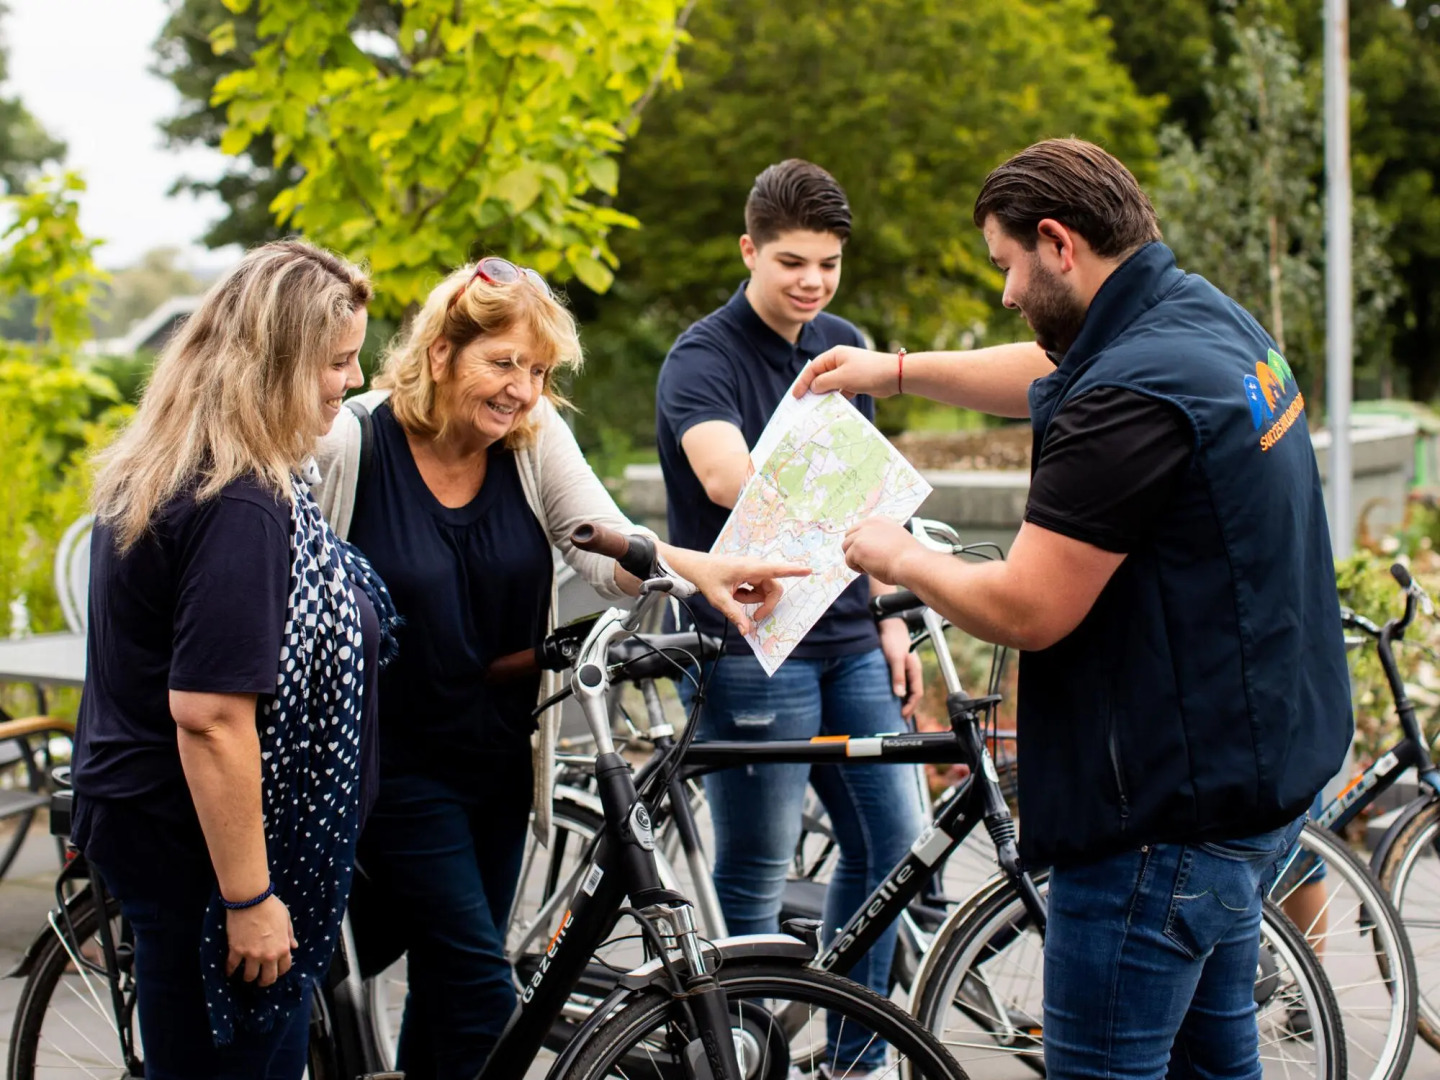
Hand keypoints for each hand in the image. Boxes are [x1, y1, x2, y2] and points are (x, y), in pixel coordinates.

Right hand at [225, 894, 296, 986]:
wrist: (251, 900)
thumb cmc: (271, 907)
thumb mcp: (286, 919)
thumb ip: (289, 935)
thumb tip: (294, 946)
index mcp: (282, 948)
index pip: (284, 968)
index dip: (280, 971)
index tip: (276, 971)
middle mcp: (268, 955)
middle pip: (268, 978)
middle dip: (265, 982)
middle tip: (261, 982)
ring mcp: (251, 954)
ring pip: (249, 976)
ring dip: (248, 978)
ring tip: (246, 976)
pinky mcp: (236, 950)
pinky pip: (232, 966)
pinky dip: (230, 970)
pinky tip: (229, 972)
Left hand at [660, 547, 810, 635]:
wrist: (694, 567)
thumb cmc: (706, 577)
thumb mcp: (719, 599)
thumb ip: (735, 615)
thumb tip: (747, 631)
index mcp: (750, 568)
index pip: (776, 569)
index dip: (794, 570)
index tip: (808, 570)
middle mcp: (754, 568)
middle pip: (773, 588)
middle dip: (766, 604)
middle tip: (756, 618)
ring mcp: (752, 571)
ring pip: (764, 591)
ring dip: (752, 600)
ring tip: (734, 598)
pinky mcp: (749, 575)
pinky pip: (756, 590)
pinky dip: (747, 596)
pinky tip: (733, 593)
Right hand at [794, 345, 903, 399]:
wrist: (894, 375)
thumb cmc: (867, 372)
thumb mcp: (842, 377)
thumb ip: (824, 382)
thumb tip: (813, 388)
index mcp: (834, 356)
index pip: (812, 369)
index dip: (802, 382)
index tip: (796, 396)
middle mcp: (839, 362)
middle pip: (820, 376)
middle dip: (811, 389)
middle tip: (802, 403)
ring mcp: (848, 372)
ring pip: (830, 385)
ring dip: (824, 395)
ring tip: (815, 408)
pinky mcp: (855, 382)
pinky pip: (841, 390)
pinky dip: (836, 398)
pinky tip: (832, 408)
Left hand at [842, 518, 921, 584]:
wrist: (912, 563)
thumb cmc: (908, 557)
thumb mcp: (893, 540)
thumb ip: (879, 539)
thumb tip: (865, 548)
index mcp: (878, 520)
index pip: (858, 529)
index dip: (861, 543)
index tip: (870, 553)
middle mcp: (868, 524)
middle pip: (848, 537)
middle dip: (855, 550)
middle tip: (868, 562)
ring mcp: (861, 535)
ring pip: (846, 548)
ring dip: (855, 559)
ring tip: (870, 567)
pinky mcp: (857, 548)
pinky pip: (848, 560)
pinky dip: (857, 568)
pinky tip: (870, 570)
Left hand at [878, 617, 922, 719]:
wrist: (888, 624)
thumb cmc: (893, 639)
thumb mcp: (895, 658)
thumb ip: (898, 676)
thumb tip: (899, 694)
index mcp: (915, 670)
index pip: (917, 694)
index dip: (910, 707)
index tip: (902, 716)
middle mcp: (912, 671)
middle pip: (913, 694)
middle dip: (908, 707)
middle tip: (900, 719)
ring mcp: (906, 668)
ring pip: (907, 689)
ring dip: (903, 700)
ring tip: (896, 711)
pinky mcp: (898, 666)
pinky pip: (901, 683)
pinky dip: (898, 692)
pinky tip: (891, 696)